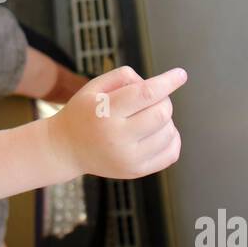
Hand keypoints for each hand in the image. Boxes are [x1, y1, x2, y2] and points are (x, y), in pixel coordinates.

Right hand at [47, 66, 187, 178]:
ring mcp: (128, 159)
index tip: (180, 74)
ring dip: (166, 119)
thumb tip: (154, 84)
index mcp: (104, 113)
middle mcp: (116, 138)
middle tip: (153, 99)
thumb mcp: (93, 87)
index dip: (167, 82)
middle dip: (164, 100)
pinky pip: (171, 154)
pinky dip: (172, 138)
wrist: (66, 149)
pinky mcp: (136, 171)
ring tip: (149, 116)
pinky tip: (158, 132)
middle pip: (161, 113)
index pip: (146, 94)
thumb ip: (123, 77)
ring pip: (169, 132)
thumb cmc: (84, 113)